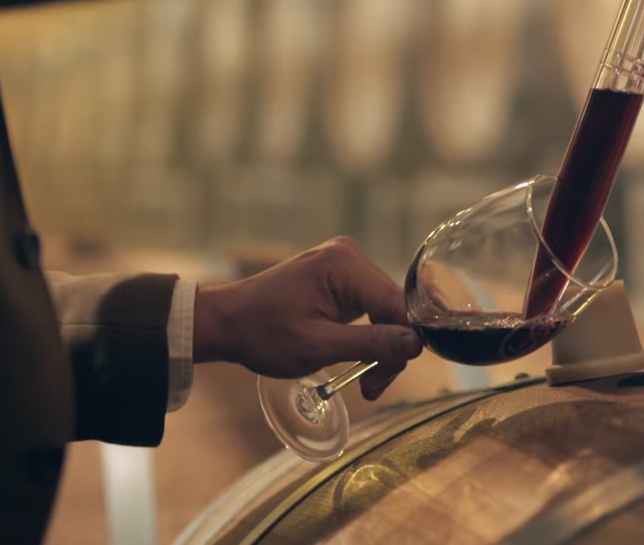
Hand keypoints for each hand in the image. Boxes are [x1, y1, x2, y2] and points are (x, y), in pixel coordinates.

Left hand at [192, 237, 422, 399]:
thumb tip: (417, 345)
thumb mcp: (317, 346)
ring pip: (387, 313)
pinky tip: (360, 362)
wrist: (227, 322)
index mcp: (345, 264)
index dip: (403, 344)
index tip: (384, 379)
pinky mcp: (342, 278)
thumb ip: (370, 344)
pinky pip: (371, 309)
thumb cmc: (262, 333)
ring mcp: (346, 265)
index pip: (398, 305)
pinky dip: (369, 337)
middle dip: (388, 351)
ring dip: (380, 349)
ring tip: (364, 382)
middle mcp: (351, 256)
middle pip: (395, 309)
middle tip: (370, 387)